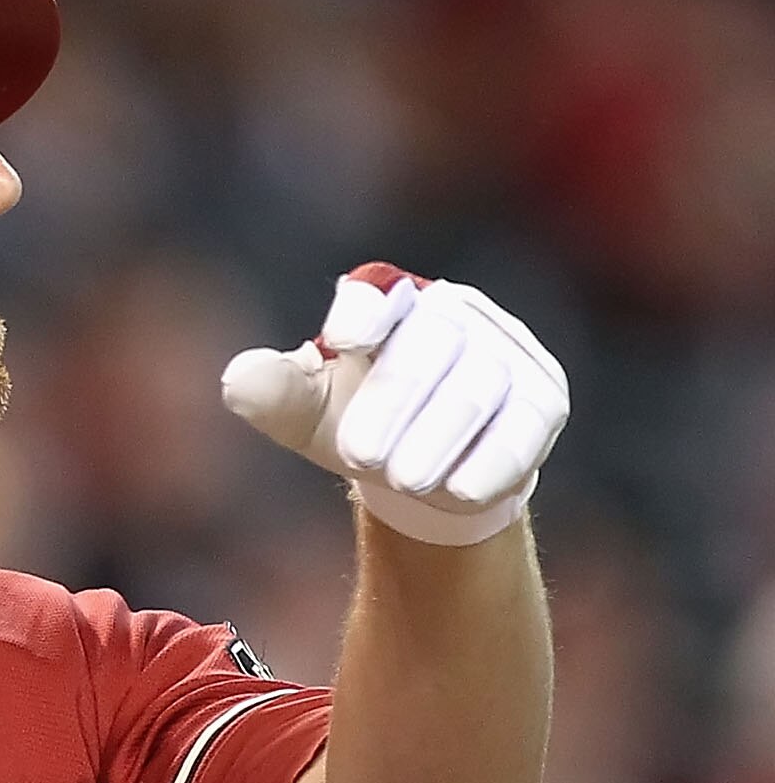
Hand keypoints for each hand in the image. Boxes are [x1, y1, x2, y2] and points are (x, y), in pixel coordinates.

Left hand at [221, 264, 568, 545]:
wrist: (421, 471)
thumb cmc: (355, 422)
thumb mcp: (304, 412)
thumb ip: (272, 393)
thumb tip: (239, 380)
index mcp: (391, 301)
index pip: (378, 291)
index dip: (365, 309)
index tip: (343, 338)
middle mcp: (457, 314)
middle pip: (431, 346)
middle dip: (394, 401)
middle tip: (360, 456)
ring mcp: (508, 352)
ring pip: (479, 388)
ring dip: (437, 438)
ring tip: (401, 479)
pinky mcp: (542, 399)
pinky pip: (523, 428)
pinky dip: (491, 463)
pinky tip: (458, 491)